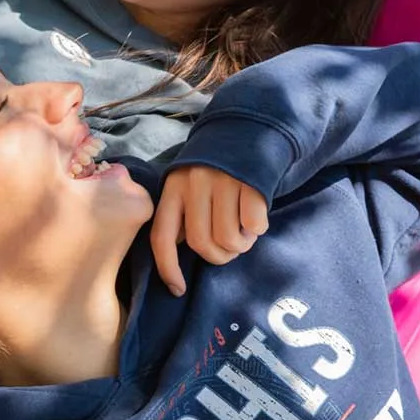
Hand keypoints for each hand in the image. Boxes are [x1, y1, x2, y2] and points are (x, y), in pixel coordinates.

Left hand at [150, 166, 268, 296]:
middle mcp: (193, 184)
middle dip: (219, 256)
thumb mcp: (188, 185)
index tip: (179, 289)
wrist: (248, 129)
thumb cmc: (215, 170)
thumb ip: (182, 214)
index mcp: (173, 188)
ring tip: (244, 232)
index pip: (162, 237)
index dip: (168, 269)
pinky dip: (257, 229)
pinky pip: (253, 224)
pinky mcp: (250, 181)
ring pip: (228, 238)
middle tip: (231, 248)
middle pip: (201, 243)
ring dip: (241, 244)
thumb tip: (178, 252)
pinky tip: (256, 217)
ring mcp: (222, 181)